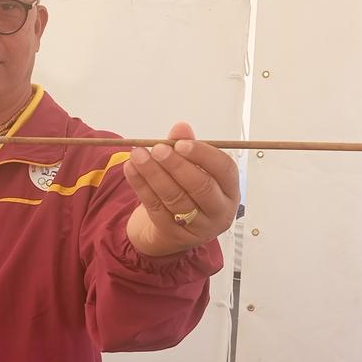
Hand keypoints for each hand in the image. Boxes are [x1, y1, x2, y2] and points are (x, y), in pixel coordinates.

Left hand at [122, 122, 240, 256]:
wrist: (174, 229)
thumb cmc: (189, 191)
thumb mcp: (193, 168)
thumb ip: (187, 146)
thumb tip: (181, 127)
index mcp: (230, 190)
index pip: (224, 170)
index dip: (203, 155)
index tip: (181, 144)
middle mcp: (219, 211)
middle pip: (201, 187)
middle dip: (176, 165)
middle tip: (157, 149)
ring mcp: (198, 226)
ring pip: (175, 198)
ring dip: (154, 174)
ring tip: (138, 155)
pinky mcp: (174, 233)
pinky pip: (155, 207)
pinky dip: (141, 186)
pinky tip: (131, 169)